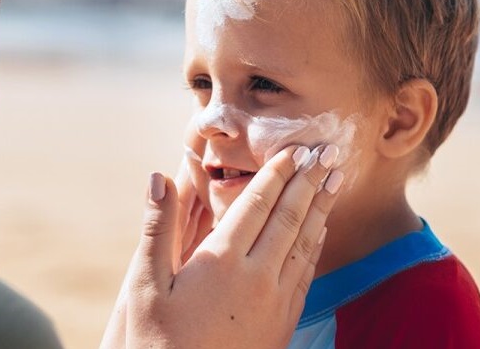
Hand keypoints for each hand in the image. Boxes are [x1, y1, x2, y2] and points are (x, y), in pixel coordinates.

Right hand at [100, 145, 340, 348]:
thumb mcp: (145, 284)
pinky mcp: (283, 321)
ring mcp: (275, 301)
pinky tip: (320, 232)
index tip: (295, 149)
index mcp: (222, 261)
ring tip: (334, 181)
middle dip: (308, 182)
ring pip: (305, 244)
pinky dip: (316, 245)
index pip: (257, 205)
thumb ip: (157, 227)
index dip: (277, 174)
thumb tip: (158, 177)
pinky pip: (306, 274)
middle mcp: (256, 276)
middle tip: (327, 152)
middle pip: (289, 218)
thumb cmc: (156, 338)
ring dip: (320, 208)